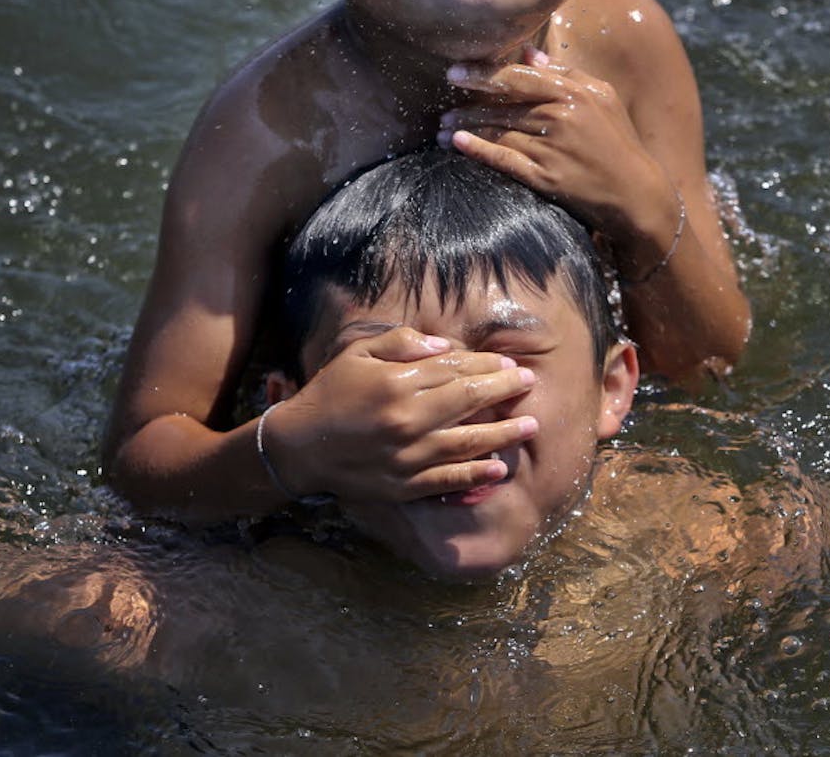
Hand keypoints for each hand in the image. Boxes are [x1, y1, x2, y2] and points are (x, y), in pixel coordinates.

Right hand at [264, 327, 537, 502]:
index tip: (508, 362)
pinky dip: (475, 476)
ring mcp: (407, 456)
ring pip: (467, 442)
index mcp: (397, 383)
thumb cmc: (330, 393)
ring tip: (530, 425)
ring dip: (503, 434)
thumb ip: (401, 343)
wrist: (299, 447)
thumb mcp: (358, 353)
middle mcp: (407, 419)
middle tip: (529, 383)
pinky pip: (447, 480)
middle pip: (468, 400)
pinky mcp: (404, 485)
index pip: (454, 369)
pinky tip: (499, 469)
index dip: (486, 364)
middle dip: (504, 389)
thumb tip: (445, 346)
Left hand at [439, 47, 676, 245]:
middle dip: (467, 105)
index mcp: (573, 93)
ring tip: (442, 128)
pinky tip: (456, 143)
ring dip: (465, 127)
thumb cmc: (618, 142)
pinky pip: (503, 159)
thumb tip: (529, 55)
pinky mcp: (545, 178)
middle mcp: (560, 117)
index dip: (483, 74)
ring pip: (498, 131)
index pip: (518, 78)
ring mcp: (552, 148)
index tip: (455, 73)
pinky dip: (477, 149)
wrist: (636, 194)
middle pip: (502, 106)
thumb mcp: (602, 98)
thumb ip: (567, 73)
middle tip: (442, 105)